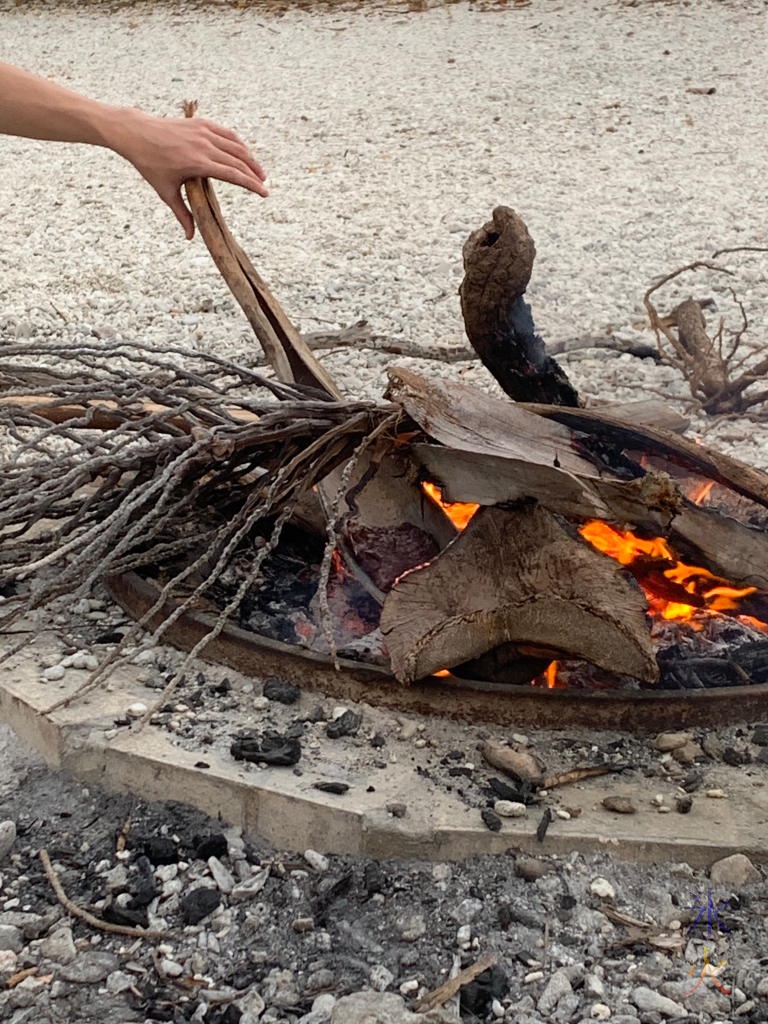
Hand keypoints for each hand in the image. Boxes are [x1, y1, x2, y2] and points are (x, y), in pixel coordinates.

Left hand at [106, 109, 267, 238]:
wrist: (137, 133)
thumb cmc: (150, 165)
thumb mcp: (166, 192)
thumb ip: (182, 214)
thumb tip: (190, 237)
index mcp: (198, 163)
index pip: (233, 175)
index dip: (251, 185)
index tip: (264, 193)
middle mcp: (204, 146)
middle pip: (239, 161)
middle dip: (255, 174)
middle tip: (264, 186)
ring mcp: (203, 132)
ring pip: (236, 146)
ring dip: (250, 159)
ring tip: (259, 172)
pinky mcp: (201, 123)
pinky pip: (227, 134)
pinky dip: (239, 144)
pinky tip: (245, 154)